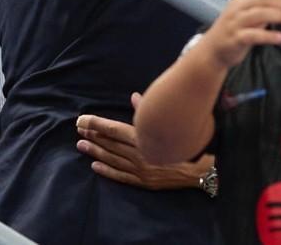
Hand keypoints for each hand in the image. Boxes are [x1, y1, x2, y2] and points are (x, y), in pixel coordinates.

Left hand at [77, 93, 213, 190]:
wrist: (202, 169)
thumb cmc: (185, 141)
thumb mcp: (168, 123)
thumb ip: (148, 112)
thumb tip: (134, 97)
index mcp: (144, 138)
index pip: (113, 129)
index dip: (96, 124)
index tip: (82, 119)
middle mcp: (139, 154)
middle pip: (110, 144)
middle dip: (93, 135)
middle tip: (78, 129)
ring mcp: (140, 170)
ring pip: (112, 159)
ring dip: (95, 152)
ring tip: (81, 144)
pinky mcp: (144, 182)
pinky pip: (121, 177)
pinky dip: (107, 171)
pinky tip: (95, 166)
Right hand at [199, 0, 280, 68]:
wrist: (212, 50)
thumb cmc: (234, 31)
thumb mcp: (246, 15)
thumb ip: (262, 8)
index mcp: (240, 0)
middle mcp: (237, 8)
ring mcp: (235, 23)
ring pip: (260, 14)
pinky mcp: (236, 39)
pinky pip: (254, 35)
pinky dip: (270, 35)